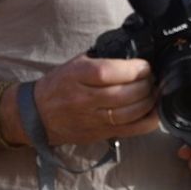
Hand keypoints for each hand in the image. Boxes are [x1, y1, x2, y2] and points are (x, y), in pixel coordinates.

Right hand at [31, 54, 158, 144]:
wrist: (36, 114)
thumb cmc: (58, 85)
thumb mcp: (76, 63)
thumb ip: (102, 58)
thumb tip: (134, 55)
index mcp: (77, 75)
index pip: (109, 72)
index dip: (134, 69)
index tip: (145, 66)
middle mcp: (83, 99)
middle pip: (124, 94)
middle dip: (146, 84)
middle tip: (152, 78)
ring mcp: (92, 119)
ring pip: (129, 113)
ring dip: (149, 101)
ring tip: (154, 92)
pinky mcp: (99, 134)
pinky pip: (130, 130)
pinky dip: (147, 121)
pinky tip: (154, 111)